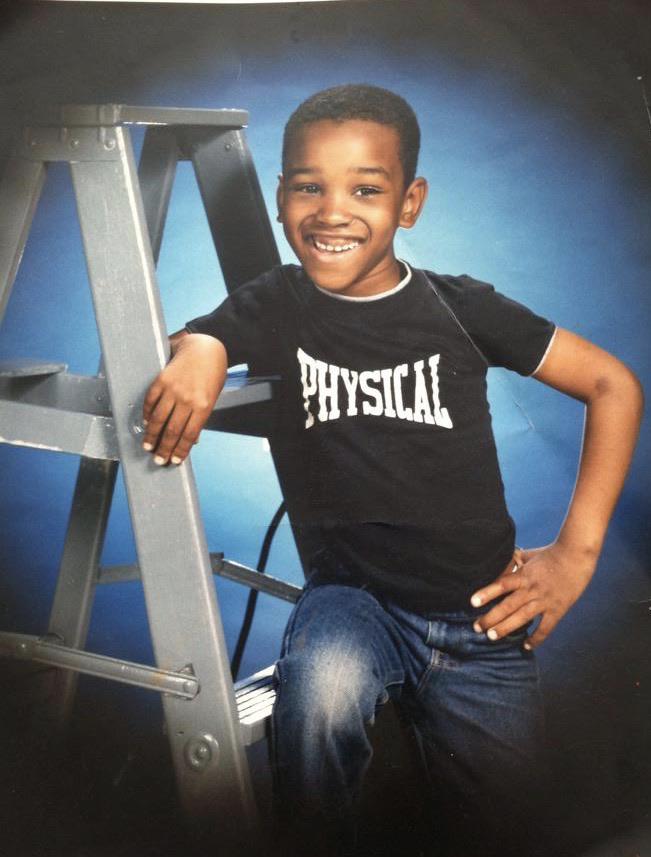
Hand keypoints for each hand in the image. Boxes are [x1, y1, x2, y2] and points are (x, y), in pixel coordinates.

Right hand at [141, 334, 226, 465]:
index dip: (180, 451)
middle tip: (158, 460)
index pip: (189, 435)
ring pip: (158, 419)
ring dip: (152, 436)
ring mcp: (172, 389)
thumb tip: (191, 440)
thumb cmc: (211, 374)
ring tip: (148, 447)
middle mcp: (187, 399)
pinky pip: (151, 402)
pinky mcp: (161, 380)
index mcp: (203, 405)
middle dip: (164, 448)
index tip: (174, 461)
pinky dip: (147, 415)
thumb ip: (200, 418)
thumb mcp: (212, 398)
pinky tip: (146, 424)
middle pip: (172, 430)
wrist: (204, 348)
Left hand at [470, 542, 597, 649]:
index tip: (472, 602)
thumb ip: (514, 560)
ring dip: (506, 628)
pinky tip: (526, 646)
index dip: (487, 592)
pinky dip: (537, 638)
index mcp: (524, 574)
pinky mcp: (558, 609)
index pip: (502, 584)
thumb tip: (499, 560)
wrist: (577, 555)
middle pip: (508, 605)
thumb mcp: (529, 554)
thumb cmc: (551, 553)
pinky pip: (546, 627)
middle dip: (491, 618)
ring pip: (523, 617)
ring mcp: (545, 600)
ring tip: (492, 636)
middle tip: (476, 627)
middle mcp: (532, 589)